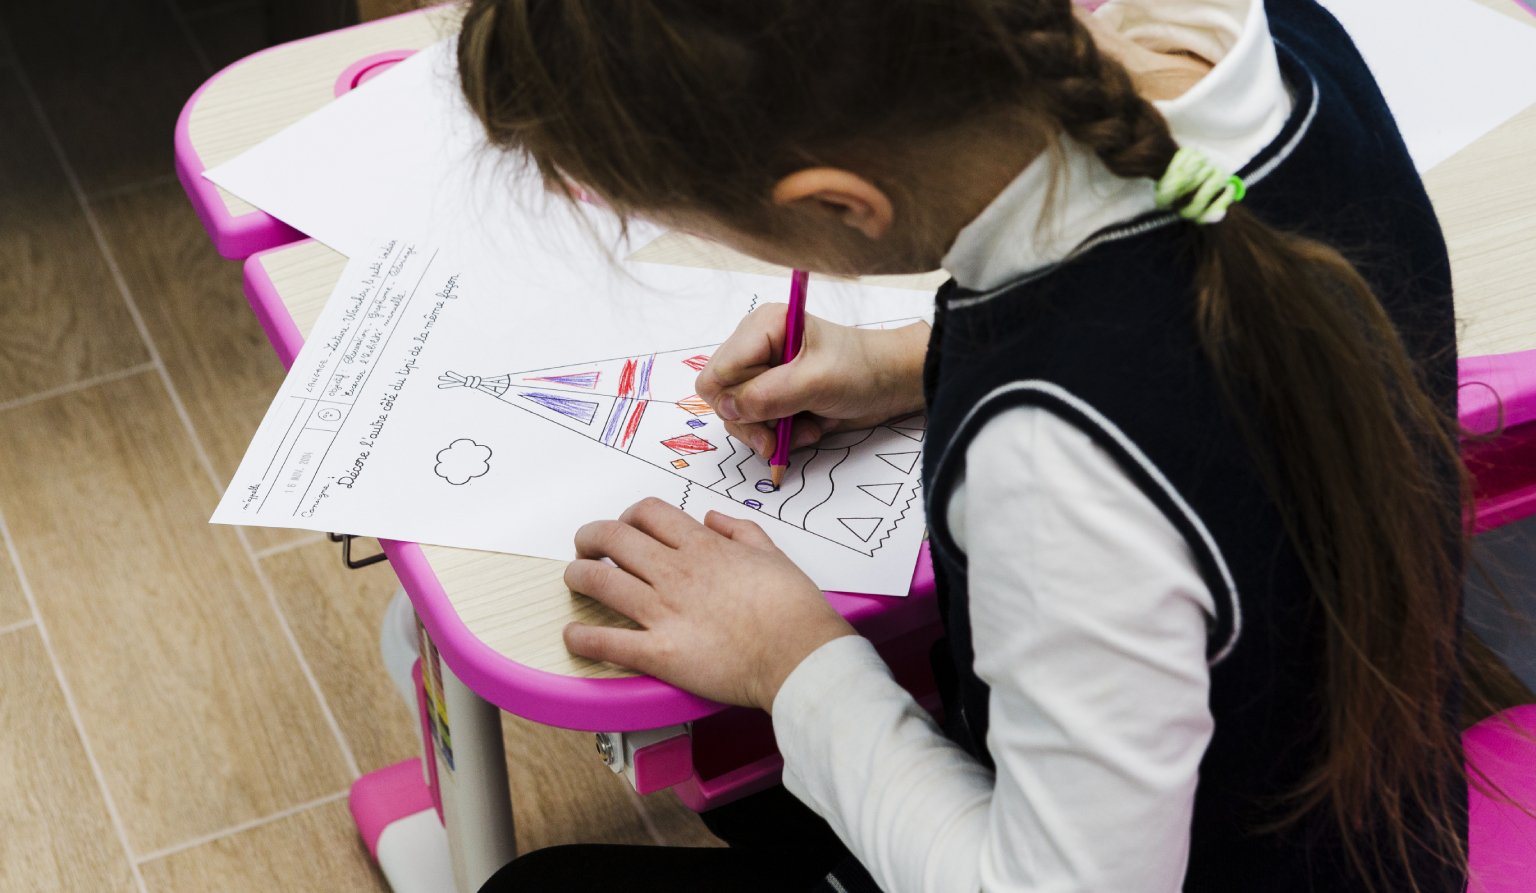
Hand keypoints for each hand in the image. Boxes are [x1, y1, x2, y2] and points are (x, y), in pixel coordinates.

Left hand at [562, 497, 856, 710]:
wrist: (800, 655)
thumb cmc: (792, 609)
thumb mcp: (773, 553)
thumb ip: (740, 530)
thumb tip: (713, 517)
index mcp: (703, 547)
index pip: (648, 513)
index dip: (628, 515)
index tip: (626, 526)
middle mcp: (676, 572)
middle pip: (613, 537)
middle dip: (591, 537)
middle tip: (587, 546)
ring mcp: (664, 612)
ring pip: (600, 581)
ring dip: (578, 576)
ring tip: (575, 579)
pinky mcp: (659, 653)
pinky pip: (608, 642)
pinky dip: (583, 638)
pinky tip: (574, 636)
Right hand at [696, 307, 928, 458]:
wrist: (892, 384)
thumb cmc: (861, 369)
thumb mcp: (816, 382)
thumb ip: (768, 395)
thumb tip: (727, 409)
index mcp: (761, 328)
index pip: (717, 374)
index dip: (735, 401)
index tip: (766, 416)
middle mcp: (756, 349)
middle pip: (722, 399)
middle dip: (753, 422)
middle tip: (779, 437)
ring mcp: (764, 374)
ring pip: (738, 417)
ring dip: (770, 432)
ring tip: (805, 429)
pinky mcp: (775, 396)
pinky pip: (758, 425)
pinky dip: (780, 435)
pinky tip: (809, 430)